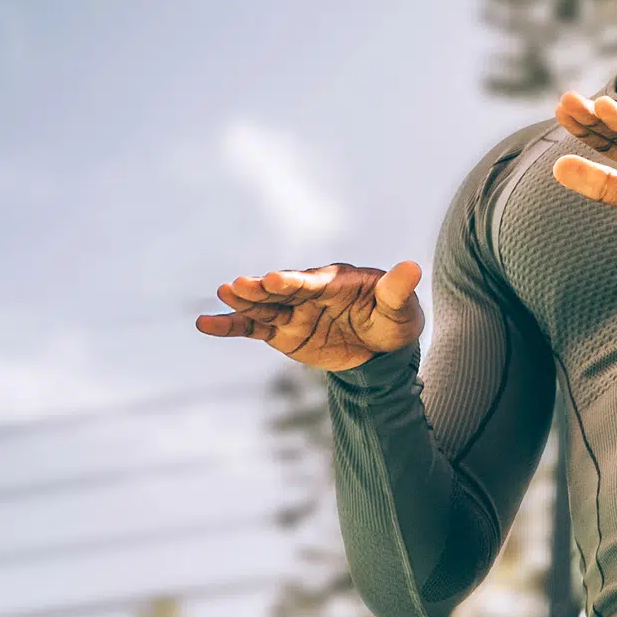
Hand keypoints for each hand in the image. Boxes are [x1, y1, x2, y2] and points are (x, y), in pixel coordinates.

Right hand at [195, 260, 422, 371]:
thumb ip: (397, 291)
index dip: (294, 281)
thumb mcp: (400, 310)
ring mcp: (291, 310)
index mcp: (335, 282)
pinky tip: (205, 324)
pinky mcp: (280, 330)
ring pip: (262, 306)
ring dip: (242, 301)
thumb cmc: (392, 320)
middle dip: (261, 289)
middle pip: (280, 291)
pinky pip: (252, 328)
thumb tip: (412, 268)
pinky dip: (230, 326)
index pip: (312, 281)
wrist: (379, 348)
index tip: (275, 279)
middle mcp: (307, 292)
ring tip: (223, 293)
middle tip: (239, 285)